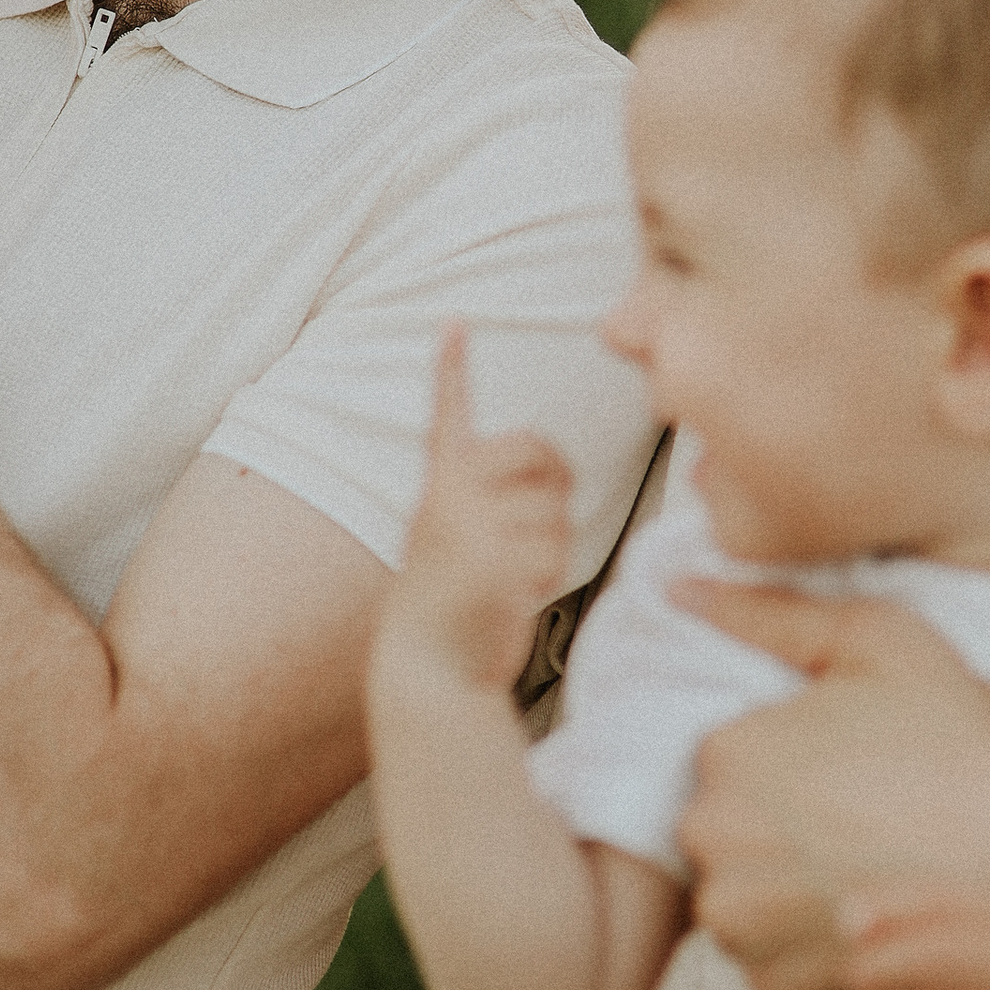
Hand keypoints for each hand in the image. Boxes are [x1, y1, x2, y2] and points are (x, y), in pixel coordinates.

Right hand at [385, 325, 572, 691]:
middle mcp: (451, 495)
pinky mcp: (497, 560)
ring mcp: (473, 526)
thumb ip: (492, 499)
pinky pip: (558, 550)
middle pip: (543, 453)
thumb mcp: (454, 536)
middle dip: (557, 484)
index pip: (448, 415)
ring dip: (553, 544)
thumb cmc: (454, 601)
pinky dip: (550, 576)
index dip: (451, 368)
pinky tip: (514, 595)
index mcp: (440, 484)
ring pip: (558, 507)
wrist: (430, 665)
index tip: (454, 323)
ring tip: (510, 574)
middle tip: (532, 528)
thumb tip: (558, 474)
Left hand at [677, 583, 989, 989]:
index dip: (793, 774)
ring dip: (792, 904)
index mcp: (727, 751)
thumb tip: (678, 588)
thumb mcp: (882, 644)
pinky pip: (773, 975)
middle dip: (781, 840)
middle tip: (871, 831)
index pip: (725, 766)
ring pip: (745, 910)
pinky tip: (880, 926)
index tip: (858, 779)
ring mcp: (744, 923)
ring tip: (878, 878)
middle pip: (725, 841)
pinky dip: (815, 961)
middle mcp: (714, 839)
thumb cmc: (975, 746)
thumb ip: (773, 614)